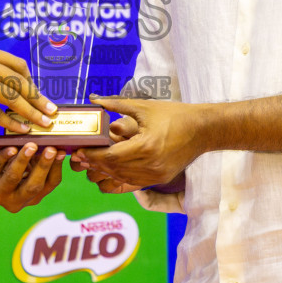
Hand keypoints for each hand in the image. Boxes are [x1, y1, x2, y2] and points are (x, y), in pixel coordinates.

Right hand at [0, 42, 55, 134]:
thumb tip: (29, 94)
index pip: (16, 64)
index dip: (32, 82)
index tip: (42, 98)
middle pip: (16, 80)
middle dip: (37, 98)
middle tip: (51, 112)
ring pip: (9, 96)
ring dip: (29, 112)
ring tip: (42, 123)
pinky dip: (10, 122)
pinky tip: (21, 130)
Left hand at [0, 144, 63, 212]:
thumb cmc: (9, 164)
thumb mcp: (27, 165)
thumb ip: (38, 160)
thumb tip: (56, 146)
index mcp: (32, 197)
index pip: (49, 184)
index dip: (56, 168)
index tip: (62, 151)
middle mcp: (16, 201)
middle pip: (33, 186)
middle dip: (42, 166)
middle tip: (50, 149)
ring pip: (13, 178)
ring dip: (23, 161)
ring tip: (30, 146)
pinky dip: (3, 157)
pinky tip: (11, 148)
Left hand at [74, 94, 205, 188]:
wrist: (202, 130)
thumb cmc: (174, 114)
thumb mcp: (144, 106)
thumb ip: (116, 105)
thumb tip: (94, 99)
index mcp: (146, 145)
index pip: (111, 156)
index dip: (92, 156)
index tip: (79, 151)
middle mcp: (151, 164)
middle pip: (114, 169)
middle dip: (94, 165)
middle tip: (80, 158)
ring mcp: (156, 174)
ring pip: (122, 178)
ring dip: (105, 172)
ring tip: (92, 163)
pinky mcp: (160, 178)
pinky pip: (133, 183)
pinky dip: (119, 178)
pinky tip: (110, 170)